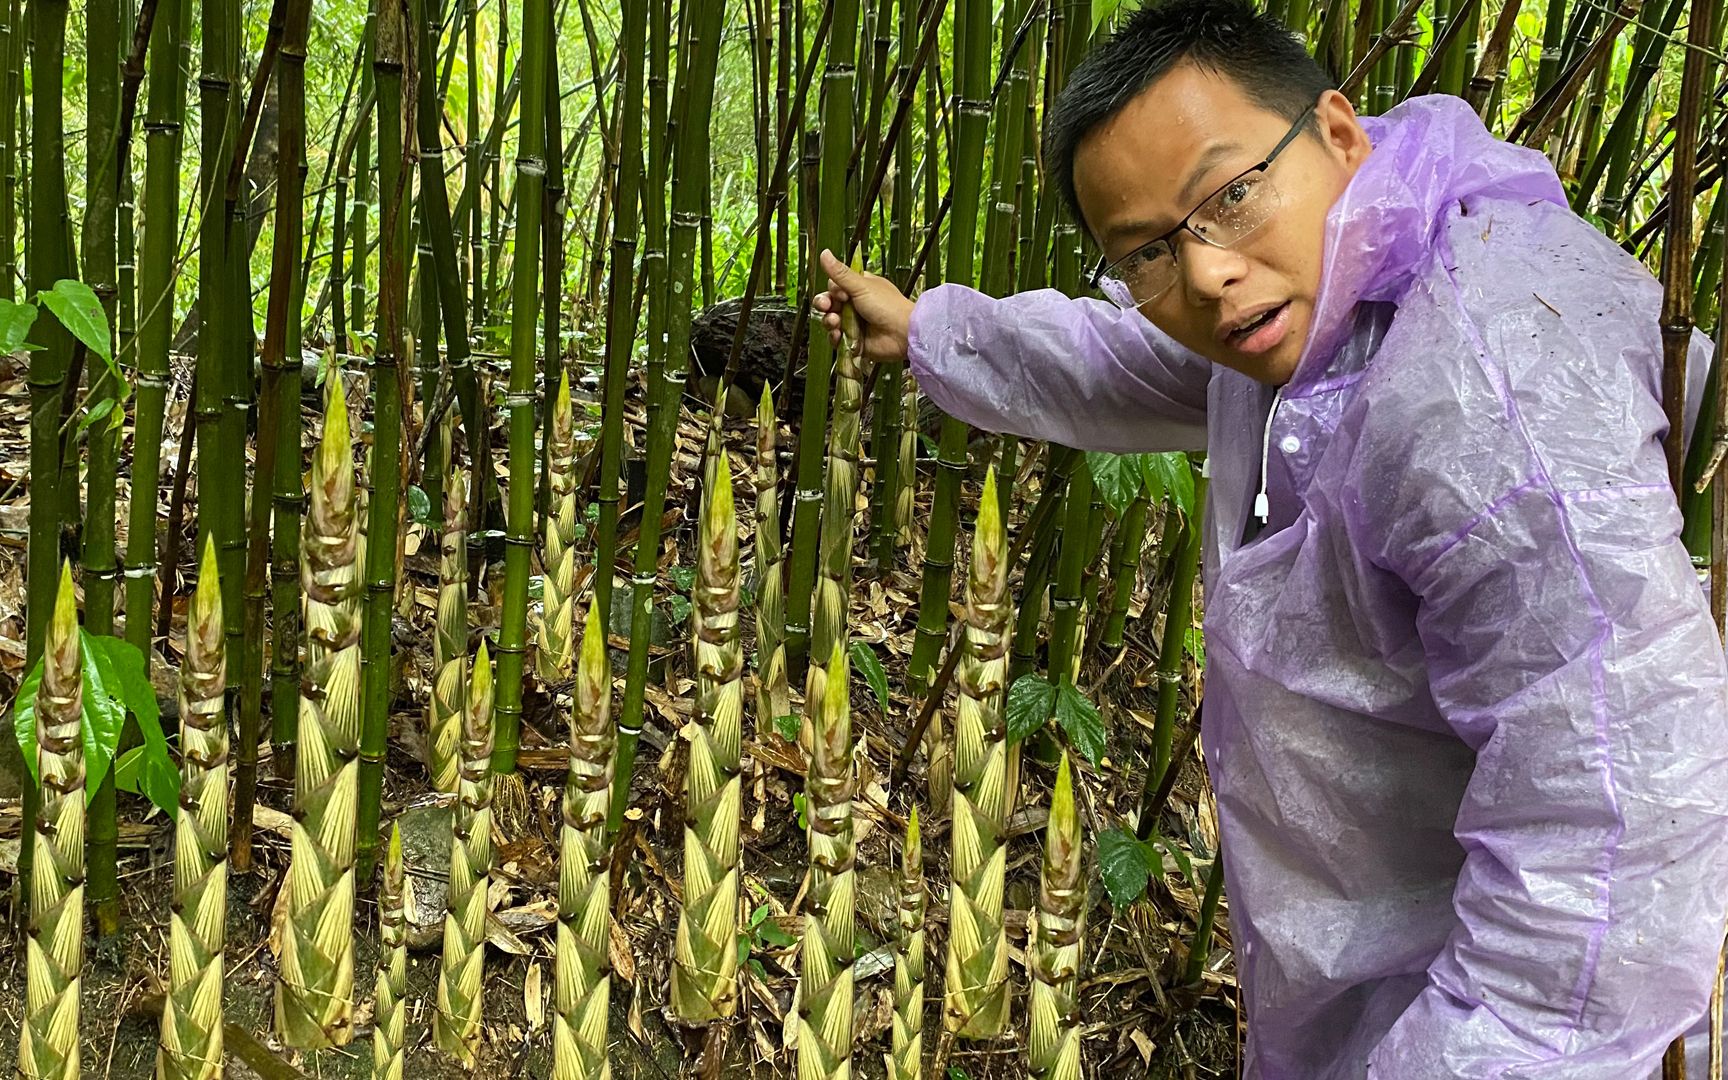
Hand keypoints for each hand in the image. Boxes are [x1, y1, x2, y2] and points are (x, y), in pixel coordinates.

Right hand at [812, 248, 914, 364]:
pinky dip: (835, 337)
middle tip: (826, 306)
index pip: (835, 286)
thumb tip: (825, 253)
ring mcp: (854, 323)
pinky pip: (836, 339)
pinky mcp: (854, 340)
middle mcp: (856, 305)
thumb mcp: (861, 286)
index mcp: (859, 287)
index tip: (840, 292)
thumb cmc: (888, 307)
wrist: (902, 333)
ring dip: (829, 321)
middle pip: (829, 303)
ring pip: (830, 321)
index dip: (833, 290)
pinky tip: (839, 334)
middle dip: (824, 305)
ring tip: (835, 322)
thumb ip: (840, 273)